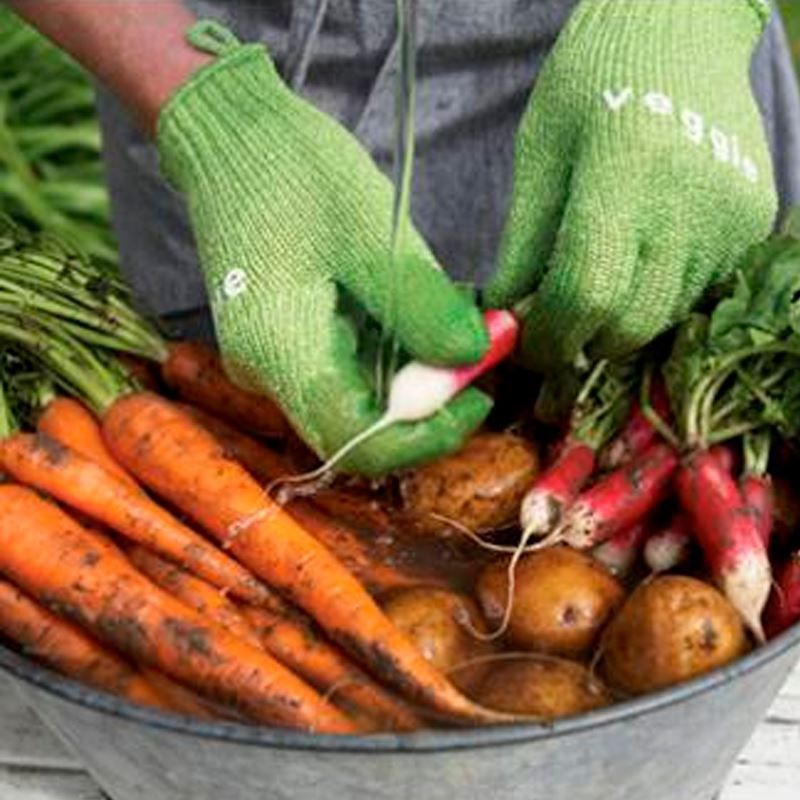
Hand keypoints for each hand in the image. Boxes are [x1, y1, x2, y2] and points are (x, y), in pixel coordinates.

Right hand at [158, 23, 489, 476]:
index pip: (358, 441)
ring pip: (362, 396)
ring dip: (421, 368)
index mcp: (279, 353)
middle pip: (363, 426)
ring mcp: (277, 359)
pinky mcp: (289, 340)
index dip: (427, 435)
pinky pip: (351, 365)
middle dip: (433, 398)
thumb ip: (423, 306)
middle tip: (482, 348)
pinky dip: (398, 346)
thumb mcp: (371, 232)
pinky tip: (427, 304)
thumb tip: (473, 359)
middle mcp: (270, 373)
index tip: (478, 395)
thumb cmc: (291, 171)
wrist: (231, 138)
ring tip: (461, 313)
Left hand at [486, 0, 777, 372]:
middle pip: (629, 323)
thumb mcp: (538, 157)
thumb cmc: (590, 85)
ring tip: (588, 299)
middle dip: (581, 343)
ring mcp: (731, 219)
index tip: (525, 347)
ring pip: (663, 320)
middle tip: (551, 331)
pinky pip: (695, 297)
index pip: (586, 292)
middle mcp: (691, 202)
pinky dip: (654, 303)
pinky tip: (632, 272)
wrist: (677, 34)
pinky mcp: (752, 226)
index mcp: (626, 169)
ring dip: (617, 327)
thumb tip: (505, 321)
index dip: (548, 337)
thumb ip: (522, 246)